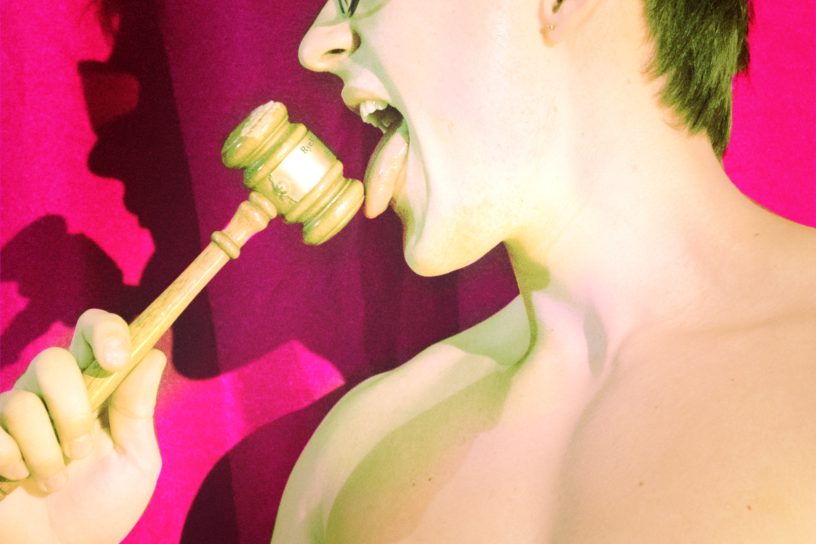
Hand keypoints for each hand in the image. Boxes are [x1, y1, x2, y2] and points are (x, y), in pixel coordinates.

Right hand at [0, 309, 165, 543]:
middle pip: (52, 360)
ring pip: (21, 402)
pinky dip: (13, 463)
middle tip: (81, 450)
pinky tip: (19, 483)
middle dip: (72, 410)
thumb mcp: (136, 461)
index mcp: (94, 389)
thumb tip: (153, 356)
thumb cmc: (103, 508)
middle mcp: (50, 394)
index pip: (93, 332)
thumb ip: (138, 411)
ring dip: (46, 451)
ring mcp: (11, 416)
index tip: (117, 359)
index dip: (104, 331)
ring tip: (56, 480)